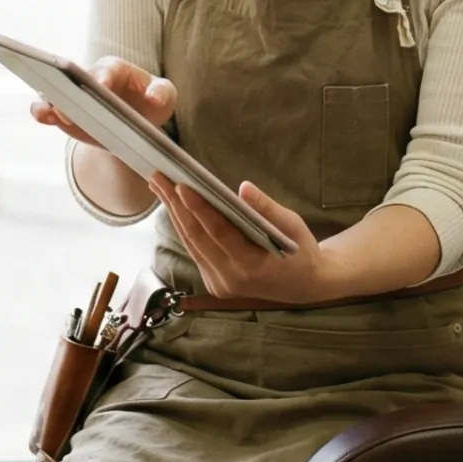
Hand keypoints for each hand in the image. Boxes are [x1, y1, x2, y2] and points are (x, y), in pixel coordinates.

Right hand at [30, 56, 175, 150]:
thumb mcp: (165, 96)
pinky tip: (44, 117)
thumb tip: (153, 98)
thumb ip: (163, 92)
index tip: (100, 85)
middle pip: (75, 78)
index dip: (103, 77)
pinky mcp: (63, 113)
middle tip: (68, 101)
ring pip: (55, 91)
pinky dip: (42, 112)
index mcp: (115, 69)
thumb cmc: (150, 103)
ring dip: (52, 101)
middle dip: (71, 87)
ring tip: (51, 112)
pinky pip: (47, 109)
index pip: (107, 70)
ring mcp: (73, 94)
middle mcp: (89, 77)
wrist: (133, 126)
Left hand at [149, 175, 335, 304]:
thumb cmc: (299, 250)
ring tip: (160, 186)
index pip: (219, 233)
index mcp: (253, 266)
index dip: (199, 209)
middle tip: (159, 176)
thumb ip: (266, 208)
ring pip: (191, 244)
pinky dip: (185, 227)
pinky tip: (175, 206)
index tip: (181, 186)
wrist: (304, 286)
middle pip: (197, 238)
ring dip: (174, 214)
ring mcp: (220, 283)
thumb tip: (243, 187)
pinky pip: (196, 251)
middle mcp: (231, 278)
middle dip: (175, 205)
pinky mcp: (214, 283)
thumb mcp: (292, 225)